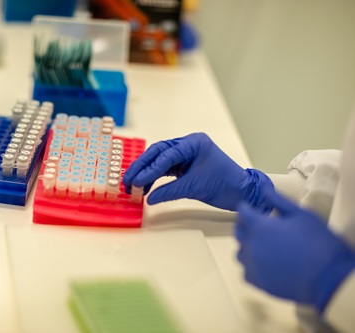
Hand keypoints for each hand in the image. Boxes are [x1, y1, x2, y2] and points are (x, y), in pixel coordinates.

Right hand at [123, 132, 273, 211]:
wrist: (241, 192)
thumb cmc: (225, 184)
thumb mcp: (195, 187)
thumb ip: (169, 191)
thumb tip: (149, 198)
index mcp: (194, 143)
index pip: (166, 155)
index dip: (149, 169)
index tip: (137, 181)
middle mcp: (188, 145)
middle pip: (158, 153)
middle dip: (142, 167)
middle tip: (128, 179)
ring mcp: (185, 154)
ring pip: (159, 161)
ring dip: (145, 173)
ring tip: (132, 185)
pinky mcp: (184, 165)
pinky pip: (164, 169)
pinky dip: (154, 177)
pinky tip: (145, 187)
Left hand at [235, 190, 354, 312]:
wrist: (328, 278)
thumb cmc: (317, 242)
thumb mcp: (301, 215)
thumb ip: (279, 201)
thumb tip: (263, 190)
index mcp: (259, 227)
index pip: (242, 212)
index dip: (247, 208)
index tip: (253, 209)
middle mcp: (250, 245)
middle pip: (238, 231)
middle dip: (245, 225)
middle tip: (261, 226)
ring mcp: (251, 266)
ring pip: (239, 252)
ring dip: (247, 246)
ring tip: (264, 245)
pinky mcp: (257, 282)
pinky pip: (245, 271)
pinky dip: (251, 265)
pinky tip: (265, 263)